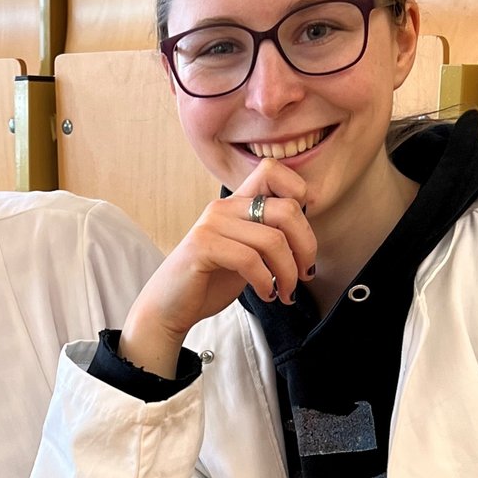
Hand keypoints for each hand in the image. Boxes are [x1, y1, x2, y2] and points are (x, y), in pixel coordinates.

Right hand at [119, 158, 316, 376]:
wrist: (171, 306)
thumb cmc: (210, 281)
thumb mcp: (246, 252)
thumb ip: (267, 236)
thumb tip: (306, 236)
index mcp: (236, 204)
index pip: (272, 170)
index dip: (298, 192)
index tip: (302, 231)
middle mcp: (224, 207)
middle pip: (286, 209)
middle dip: (306, 246)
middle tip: (304, 274)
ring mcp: (212, 224)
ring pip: (273, 239)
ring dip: (288, 273)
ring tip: (286, 292)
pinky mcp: (203, 246)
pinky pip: (250, 259)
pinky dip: (266, 282)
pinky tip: (266, 294)